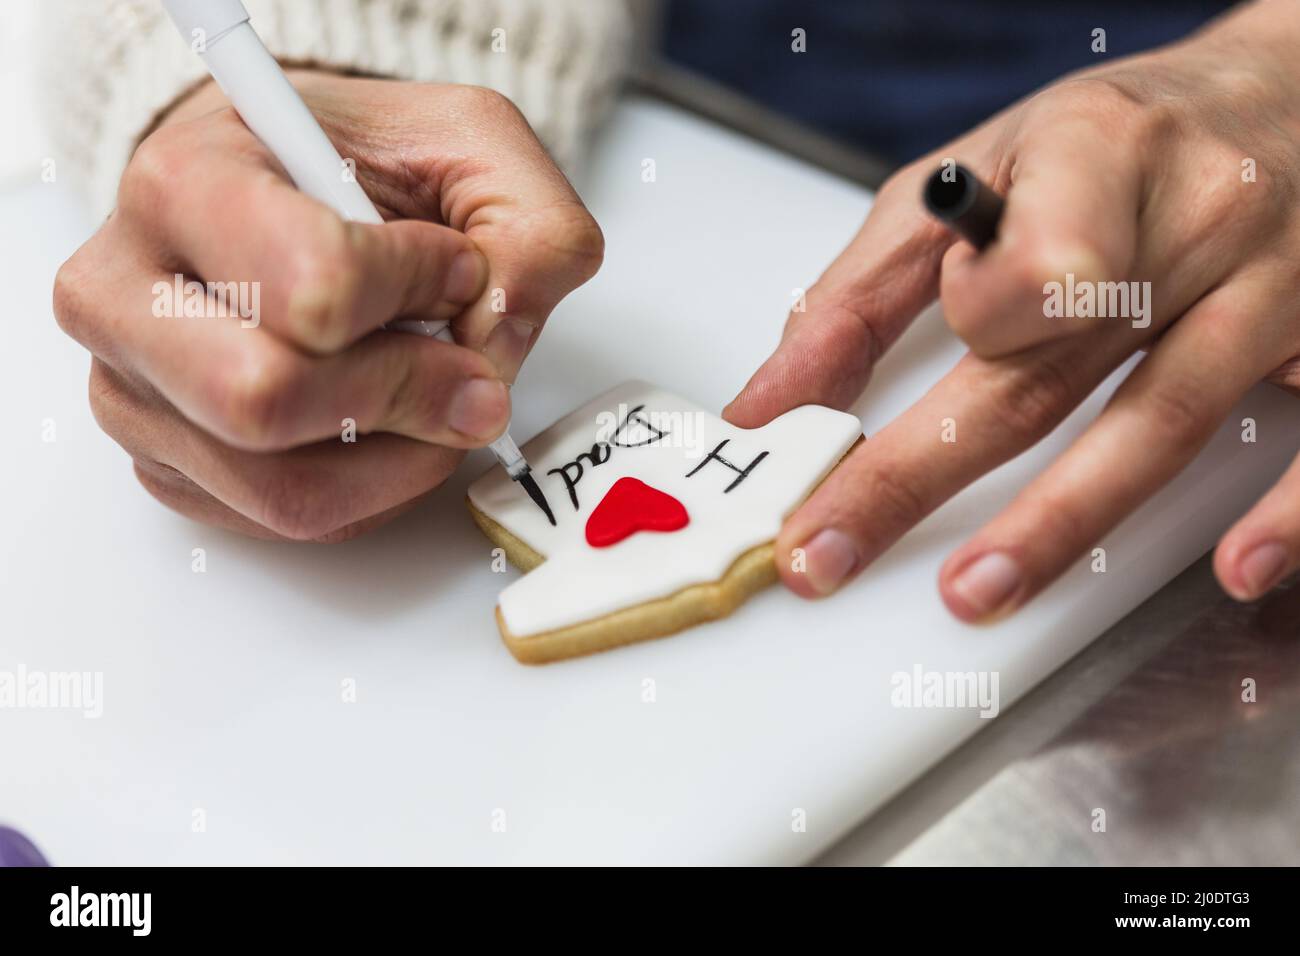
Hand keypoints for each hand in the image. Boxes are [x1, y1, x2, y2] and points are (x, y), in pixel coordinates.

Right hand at [54, 73, 602, 540]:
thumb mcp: (471, 146)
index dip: (417, 288)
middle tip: (469, 369)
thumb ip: (530, 228)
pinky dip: (378, 489)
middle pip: (268, 399)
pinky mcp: (170, 466)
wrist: (280, 187)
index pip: (311, 284)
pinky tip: (397, 427)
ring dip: (407, 457)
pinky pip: (292, 520)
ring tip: (443, 399)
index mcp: (184, 184)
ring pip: (287, 487)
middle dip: (407, 392)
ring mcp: (135, 393)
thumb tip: (498, 341)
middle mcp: (123, 294)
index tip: (453, 266)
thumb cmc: (356, 162)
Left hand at [727, 1, 1299, 615]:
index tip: (942, 339)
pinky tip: (1231, 568)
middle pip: (1045, 369)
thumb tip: (769, 402)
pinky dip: (1280, 512)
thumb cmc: (1119, 137)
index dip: (977, 313)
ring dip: (1059, 522)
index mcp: (1095, 154)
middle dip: (920, 473)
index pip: (1022, 265)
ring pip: (1160, 419)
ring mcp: (1273, 286)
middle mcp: (1191, 219)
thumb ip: (865, 291)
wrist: (1289, 95)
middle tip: (831, 548)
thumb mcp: (974, 175)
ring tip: (973, 591)